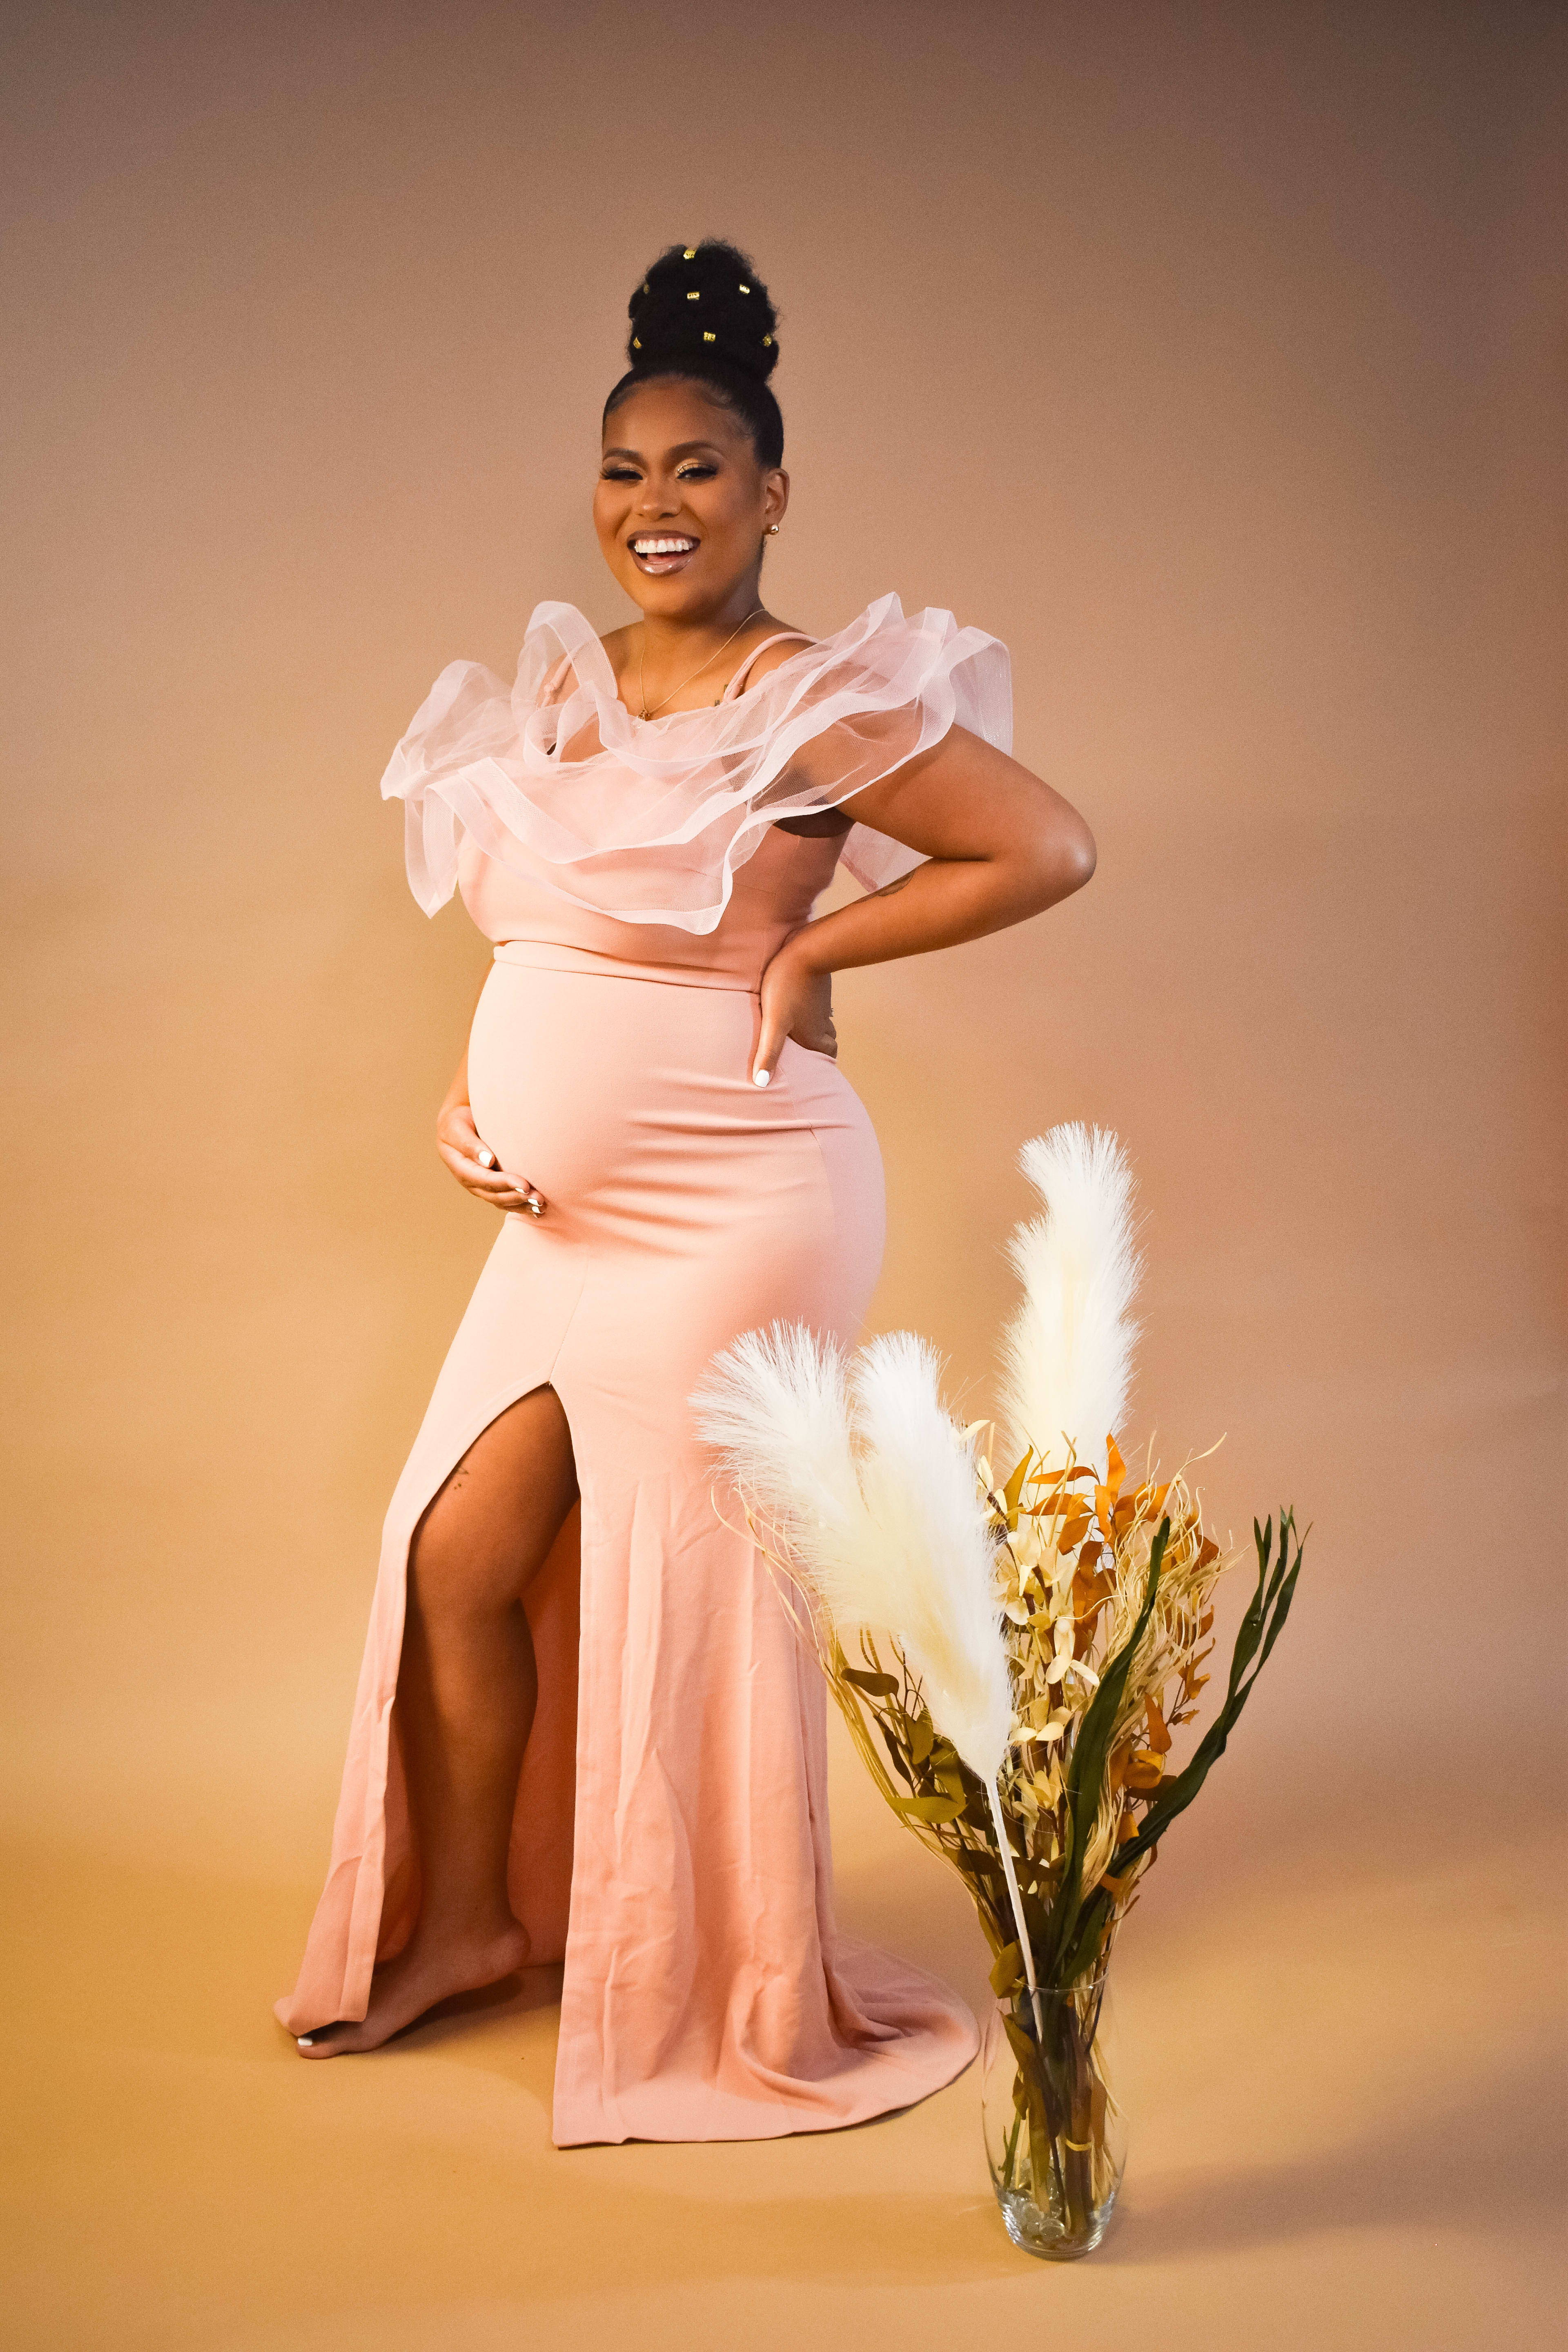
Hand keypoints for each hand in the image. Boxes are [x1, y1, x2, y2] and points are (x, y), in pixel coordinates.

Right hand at [436, 1099, 544, 1216]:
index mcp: (460, 1166)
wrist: (458, 1123)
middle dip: (517, 1198)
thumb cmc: (458, 1121)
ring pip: (501, 1201)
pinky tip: (536, 1210)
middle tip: (539, 1198)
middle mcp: (469, 1180)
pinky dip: (520, 1205)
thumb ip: (469, 1143)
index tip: (525, 1185)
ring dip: (521, 1205)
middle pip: (493, 1194)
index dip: (504, 1184)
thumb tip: (488, 1161)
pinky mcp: (489, 1186)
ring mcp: (479, 1185)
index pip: (483, 1179)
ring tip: (541, 1206)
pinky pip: (504, 1200)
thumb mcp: (457, 1127)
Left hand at [752, 940, 836, 1087]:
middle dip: (820, 1047)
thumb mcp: (774, 1022)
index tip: (814, 1068)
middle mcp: (822, 1021)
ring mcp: (821, 1003)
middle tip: (804, 1052)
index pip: (829, 1055)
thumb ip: (769, 1052)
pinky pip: (817, 1004)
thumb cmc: (787, 986)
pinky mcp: (817, 987)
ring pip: (823, 1021)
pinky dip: (810, 1010)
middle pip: (828, 1040)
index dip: (824, 1063)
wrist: (806, 949)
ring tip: (795, 1031)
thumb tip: (761, 1084)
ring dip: (814, 1028)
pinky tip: (794, 1006)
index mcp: (814, 1035)